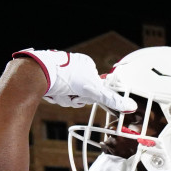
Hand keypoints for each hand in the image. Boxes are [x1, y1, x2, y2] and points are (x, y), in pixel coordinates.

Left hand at [13, 49, 133, 111]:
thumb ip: (111, 100)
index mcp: (86, 64)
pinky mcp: (50, 79)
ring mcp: (61, 72)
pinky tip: (53, 92)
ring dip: (67, 99)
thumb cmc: (67, 77)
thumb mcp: (93, 90)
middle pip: (84, 92)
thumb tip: (130, 106)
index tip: (88, 94)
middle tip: (74, 94)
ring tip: (62, 93)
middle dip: (78, 98)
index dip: (93, 94)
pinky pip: (59, 93)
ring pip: (71, 95)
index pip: (97, 85)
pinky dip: (57, 97)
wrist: (39, 74)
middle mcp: (74, 66)